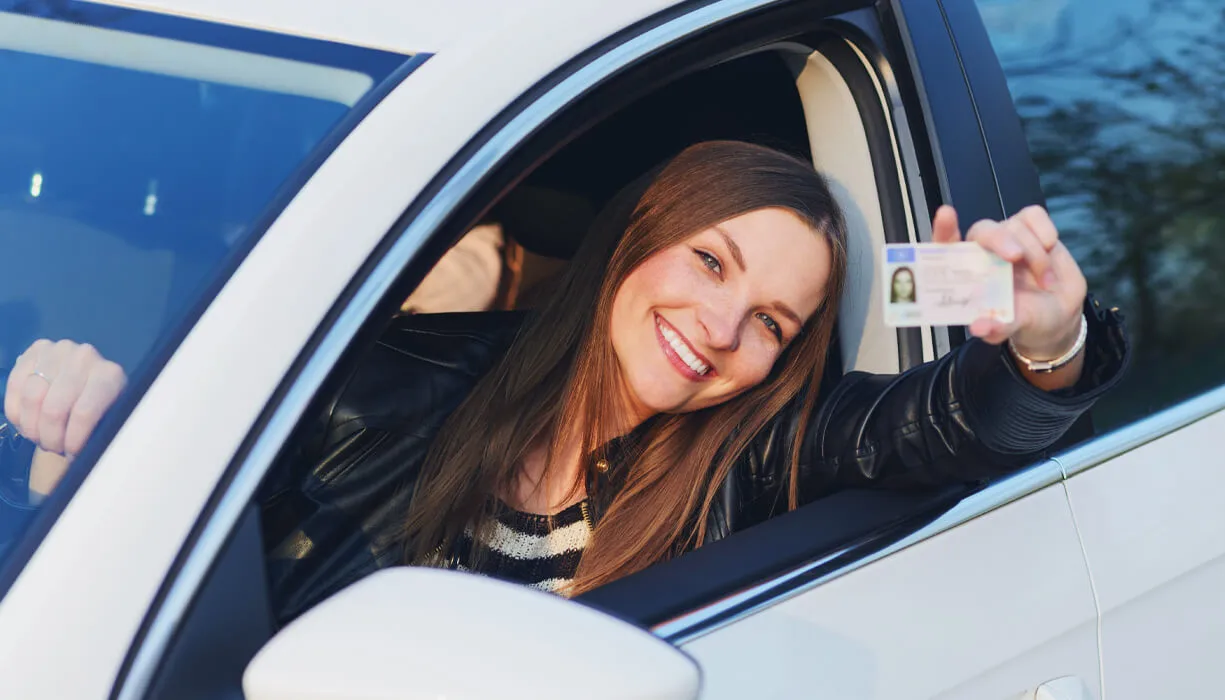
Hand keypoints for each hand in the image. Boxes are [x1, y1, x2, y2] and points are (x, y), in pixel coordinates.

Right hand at [4, 339, 126, 457]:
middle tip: (54, 447)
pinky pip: (14, 387)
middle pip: (53, 409)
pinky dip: (17, 413)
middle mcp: (84, 357)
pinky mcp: (34, 350)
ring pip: (31, 398)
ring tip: (41, 437)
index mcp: (110, 375)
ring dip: (32, 428)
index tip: (71, 453)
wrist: (87, 381)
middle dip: (50, 438)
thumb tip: (85, 454)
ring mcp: (58, 350)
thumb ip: (100, 432)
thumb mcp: (110, 419)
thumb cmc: (101, 408)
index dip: (73, 440)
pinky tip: (27, 422)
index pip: (84, 413)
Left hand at [931, 205, 1086, 358]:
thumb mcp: (1010, 327)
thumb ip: (996, 328)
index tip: (945, 215)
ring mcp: (1007, 236)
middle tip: (1016, 257)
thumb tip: (980, 328)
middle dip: (998, 239)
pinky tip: (1050, 249)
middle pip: (982, 230)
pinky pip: (1034, 215)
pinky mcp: (1031, 227)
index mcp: (967, 272)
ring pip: (1015, 227)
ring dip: (1035, 253)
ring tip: (1045, 282)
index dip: (943, 230)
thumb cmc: (1024, 318)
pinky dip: (1045, 231)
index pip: (946, 246)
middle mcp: (983, 250)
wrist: (1058, 314)